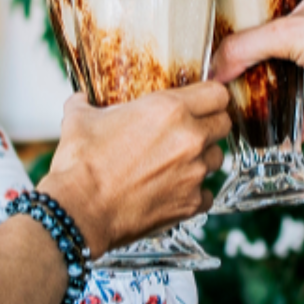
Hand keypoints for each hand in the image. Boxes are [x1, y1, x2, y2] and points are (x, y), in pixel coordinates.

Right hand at [41, 82, 230, 252]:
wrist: (79, 211)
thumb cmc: (80, 165)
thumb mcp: (80, 121)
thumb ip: (85, 104)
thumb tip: (80, 99)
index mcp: (169, 109)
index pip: (217, 93)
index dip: (210, 97)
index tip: (202, 102)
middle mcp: (190, 138)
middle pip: (224, 124)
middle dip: (210, 125)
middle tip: (191, 131)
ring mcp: (194, 173)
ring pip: (217, 158)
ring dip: (202, 159)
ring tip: (177, 164)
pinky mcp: (191, 203)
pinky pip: (207, 194)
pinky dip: (194, 193)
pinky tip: (173, 191)